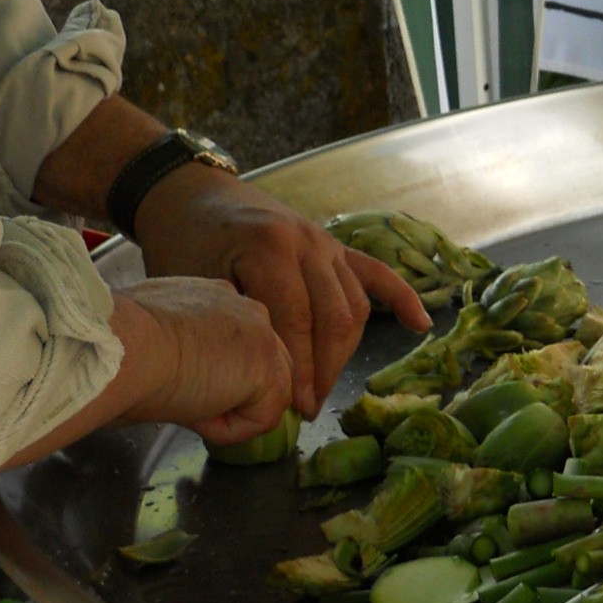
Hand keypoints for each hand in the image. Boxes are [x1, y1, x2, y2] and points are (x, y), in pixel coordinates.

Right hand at [108, 279, 295, 445]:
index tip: (174, 384)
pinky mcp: (265, 369)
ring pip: (265, 392)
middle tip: (182, 402)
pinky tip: (194, 417)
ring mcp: (262, 337)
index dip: (210, 373)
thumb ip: (173, 349)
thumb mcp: (146, 338)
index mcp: (214, 297)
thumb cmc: (112, 347)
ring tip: (182, 408)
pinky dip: (228, 431)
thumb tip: (172, 378)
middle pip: (261, 363)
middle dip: (231, 392)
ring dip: (226, 412)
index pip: (235, 343)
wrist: (117, 346)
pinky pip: (263, 417)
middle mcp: (245, 309)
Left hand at [133, 169, 429, 413]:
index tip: (295, 408)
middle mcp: (308, 242)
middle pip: (333, 317)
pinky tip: (420, 325)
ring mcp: (328, 242)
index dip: (298, 370)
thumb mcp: (192, 283)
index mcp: (270, 248)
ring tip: (326, 386)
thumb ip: (231, 324)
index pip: (296, 322)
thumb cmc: (182, 243)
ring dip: (346, 351)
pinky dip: (401, 299)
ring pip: (355, 305)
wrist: (189, 194)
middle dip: (325, 369)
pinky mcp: (337, 246)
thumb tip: (262, 382)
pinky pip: (377, 274)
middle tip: (309, 408)